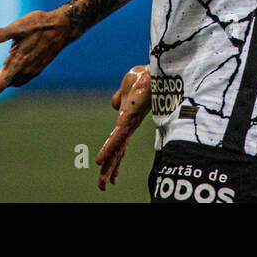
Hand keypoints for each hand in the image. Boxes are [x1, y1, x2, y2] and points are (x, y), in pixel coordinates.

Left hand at [0, 7, 75, 107]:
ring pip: (9, 82)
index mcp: (19, 62)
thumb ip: (5, 32)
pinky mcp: (35, 69)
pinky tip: (3, 69)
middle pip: (0, 83)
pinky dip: (6, 78)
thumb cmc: (41, 24)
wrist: (64, 28)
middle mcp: (25, 70)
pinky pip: (17, 79)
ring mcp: (31, 71)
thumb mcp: (21, 25)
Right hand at [96, 65, 151, 190]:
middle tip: (103, 186)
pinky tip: (100, 160)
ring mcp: (129, 122)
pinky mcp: (128, 118)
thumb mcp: (128, 86)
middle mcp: (130, 124)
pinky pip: (116, 137)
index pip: (120, 143)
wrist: (156, 70)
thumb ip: (120, 97)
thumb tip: (115, 106)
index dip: (114, 158)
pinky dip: (108, 149)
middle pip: (119, 150)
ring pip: (117, 148)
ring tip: (102, 183)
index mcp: (129, 119)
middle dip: (111, 169)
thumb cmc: (146, 75)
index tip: (111, 176)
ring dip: (109, 165)